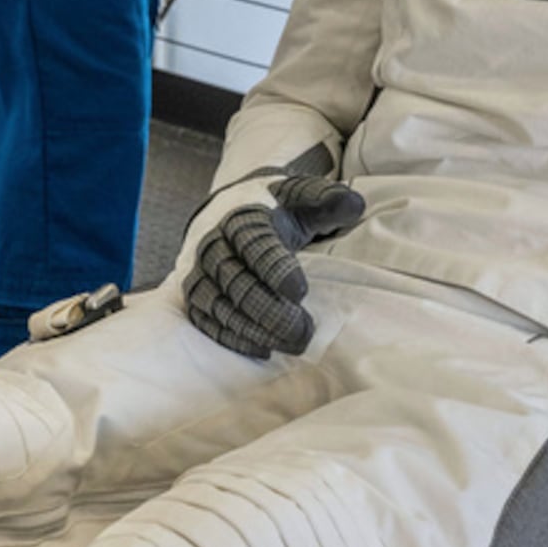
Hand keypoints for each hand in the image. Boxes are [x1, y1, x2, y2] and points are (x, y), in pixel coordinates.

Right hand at [182, 175, 364, 359]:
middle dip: (268, 309)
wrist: (229, 210)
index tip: (300, 292)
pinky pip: (206, 319)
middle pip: (235, 280)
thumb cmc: (275, 209)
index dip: (274, 268)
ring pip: (219, 303)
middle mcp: (213, 243)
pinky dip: (231, 336)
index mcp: (242, 216)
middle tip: (303, 331)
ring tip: (290, 344)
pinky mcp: (194, 293)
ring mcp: (200, 270)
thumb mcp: (300, 197)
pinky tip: (262, 349)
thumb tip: (354, 204)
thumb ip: (326, 199)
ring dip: (253, 328)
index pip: (253, 243)